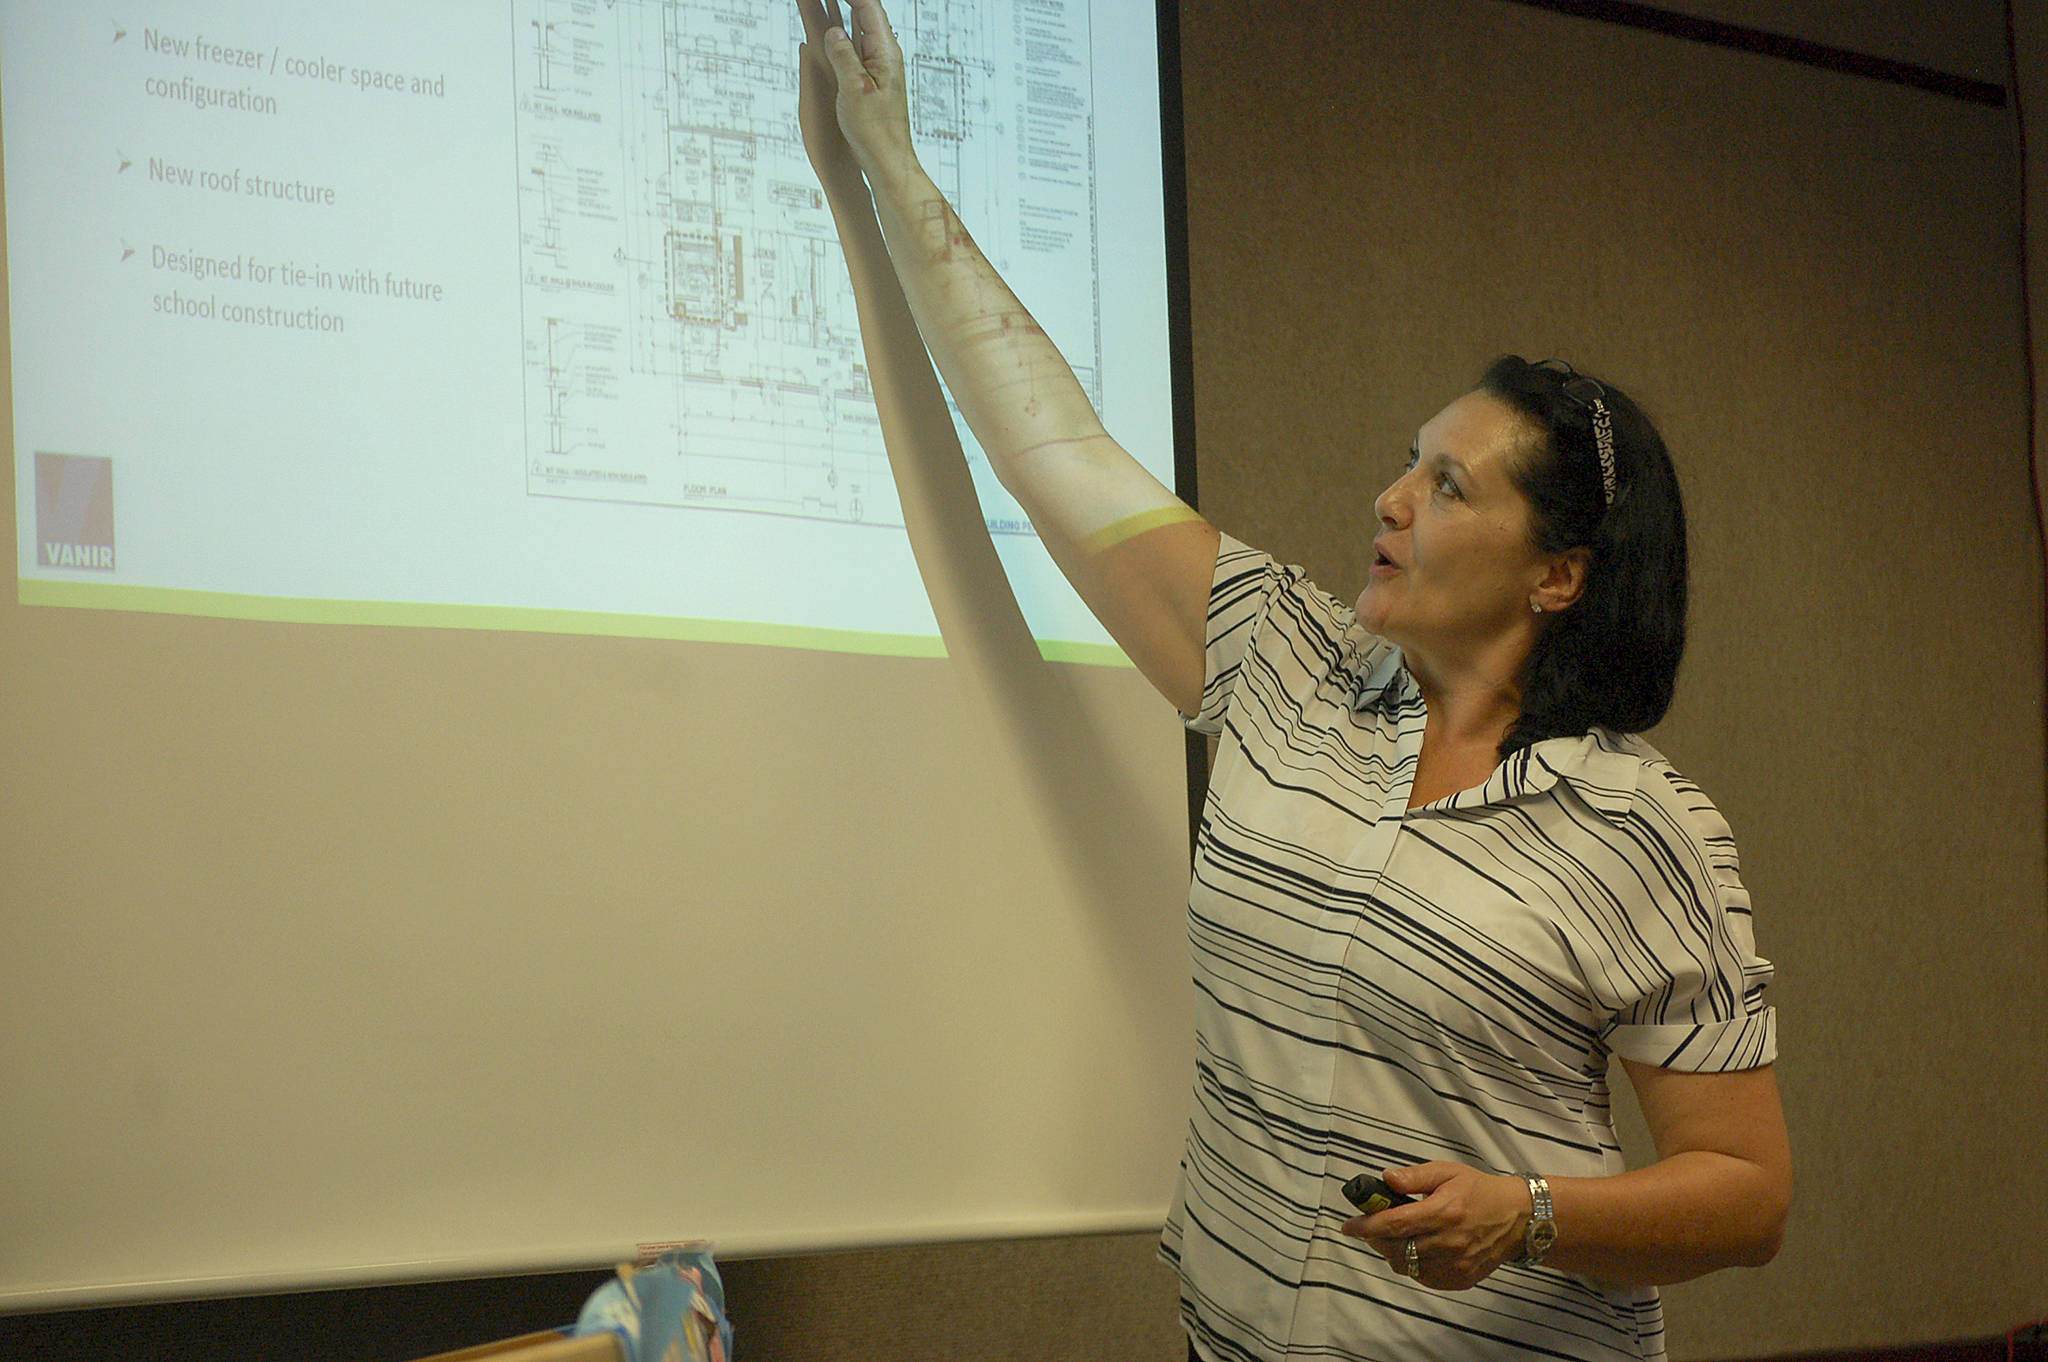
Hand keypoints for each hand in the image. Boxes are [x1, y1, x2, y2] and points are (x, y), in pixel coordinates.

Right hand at [794, 0, 918, 186]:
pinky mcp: (867, 80)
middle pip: (861, 12)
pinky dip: (839, 34)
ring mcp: (876, 67)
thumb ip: (844, 57)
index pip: (868, 6)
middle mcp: (883, 55)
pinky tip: (831, 29)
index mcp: (885, 53)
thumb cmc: (876, 132)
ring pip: (855, 29)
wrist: (887, 160)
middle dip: (843, 1)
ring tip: (817, 4)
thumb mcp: (856, 90)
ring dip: (838, 11)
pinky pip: (852, 48)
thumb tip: (834, 31)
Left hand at [1340, 1163, 1529, 1290]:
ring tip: (1397, 1236)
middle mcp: (1450, 1242)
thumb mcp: (1448, 1172)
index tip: (1349, 1226)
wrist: (1517, 1219)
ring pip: (1406, 1267)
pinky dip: (1412, 1265)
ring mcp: (1456, 1265)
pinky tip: (1418, 1249)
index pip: (1395, 1224)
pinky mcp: (1461, 1280)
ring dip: (1393, 1252)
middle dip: (1377, 1238)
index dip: (1367, 1226)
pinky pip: (1423, 1278)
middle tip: (1373, 1226)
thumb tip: (1385, 1179)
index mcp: (1445, 1212)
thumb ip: (1415, 1177)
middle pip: (1396, 1249)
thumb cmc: (1479, 1191)